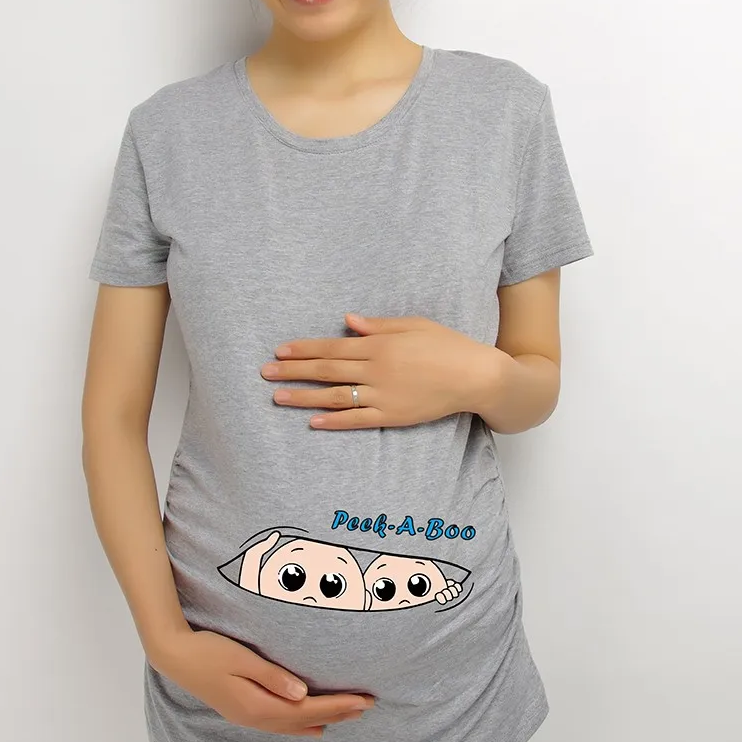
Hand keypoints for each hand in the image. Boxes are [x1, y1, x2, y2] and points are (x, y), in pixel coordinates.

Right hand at [154, 628, 375, 736]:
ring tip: (349, 717)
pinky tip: (311, 728)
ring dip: (323, 720)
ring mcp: (248, 717)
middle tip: (369, 706)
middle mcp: (256, 718)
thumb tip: (302, 694)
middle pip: (305, 720)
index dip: (338, 705)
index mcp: (258, 706)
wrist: (175, 656)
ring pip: (294, 725)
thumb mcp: (242, 659)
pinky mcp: (243, 711)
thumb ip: (272, 677)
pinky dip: (301, 726)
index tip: (364, 700)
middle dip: (338, 712)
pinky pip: (281, 725)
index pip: (308, 709)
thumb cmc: (208, 651)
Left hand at [260, 312, 502, 429]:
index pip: (332, 346)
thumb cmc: (447, 346)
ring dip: (304, 398)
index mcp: (379, 345)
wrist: (475, 377)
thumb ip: (378, 325)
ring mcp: (383, 395)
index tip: (279, 351)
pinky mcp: (393, 416)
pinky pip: (357, 420)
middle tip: (266, 374)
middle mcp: (376, 370)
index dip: (303, 350)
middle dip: (293, 372)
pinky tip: (313, 421)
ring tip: (278, 398)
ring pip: (334, 396)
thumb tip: (348, 320)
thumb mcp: (414, 325)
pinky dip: (333, 421)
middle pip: (326, 370)